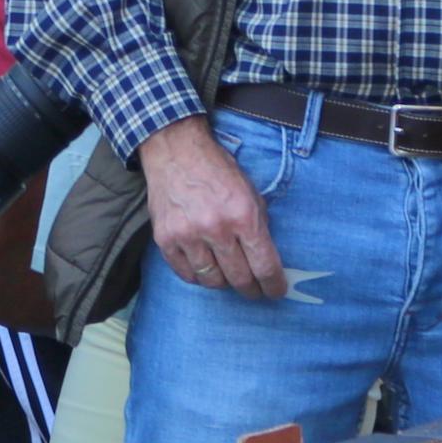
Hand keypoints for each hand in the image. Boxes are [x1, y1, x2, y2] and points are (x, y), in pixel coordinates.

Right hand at [138, 117, 284, 297]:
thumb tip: (266, 258)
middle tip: (254, 291)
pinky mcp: (165, 238)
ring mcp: (187, 235)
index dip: (273, 285)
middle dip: (251, 289)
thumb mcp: (250, 193)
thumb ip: (258, 226)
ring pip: (211, 280)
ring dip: (223, 283)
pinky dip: (198, 276)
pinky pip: (186, 273)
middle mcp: (216, 229)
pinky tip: (205, 269)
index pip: (264, 265)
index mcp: (243, 216)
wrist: (175, 151)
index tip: (276, 291)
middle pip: (239, 278)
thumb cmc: (218, 170)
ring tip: (227, 277)